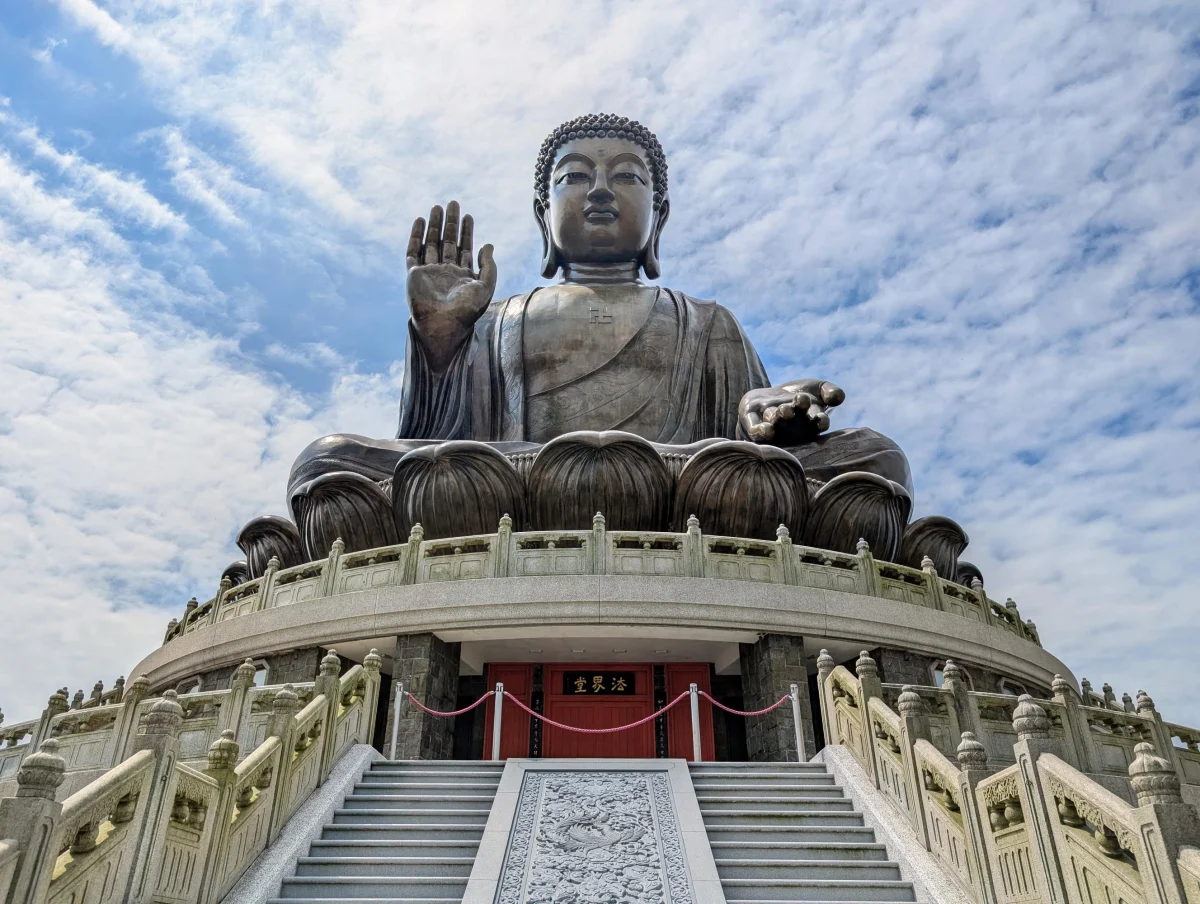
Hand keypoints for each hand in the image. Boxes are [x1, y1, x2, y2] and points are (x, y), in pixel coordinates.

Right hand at [406, 201, 496, 370]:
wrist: (444, 325)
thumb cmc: (467, 311)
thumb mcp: (486, 287)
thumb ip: (489, 266)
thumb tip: (488, 245)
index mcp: (462, 276)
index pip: (464, 248)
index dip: (467, 232)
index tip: (468, 216)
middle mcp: (445, 272)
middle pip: (447, 241)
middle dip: (451, 223)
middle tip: (453, 203)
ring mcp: (429, 273)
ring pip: (431, 243)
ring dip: (434, 225)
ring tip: (437, 207)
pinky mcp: (414, 275)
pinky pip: (413, 252)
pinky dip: (416, 236)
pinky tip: (420, 221)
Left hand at [739, 379, 845, 444]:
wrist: (771, 397)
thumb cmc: (797, 395)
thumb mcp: (817, 388)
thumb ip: (830, 391)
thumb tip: (838, 397)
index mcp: (808, 421)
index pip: (817, 423)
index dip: (820, 422)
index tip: (821, 419)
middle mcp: (790, 426)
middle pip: (793, 422)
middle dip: (793, 415)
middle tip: (792, 409)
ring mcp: (771, 424)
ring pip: (774, 422)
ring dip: (778, 418)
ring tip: (783, 410)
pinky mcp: (752, 421)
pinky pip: (755, 429)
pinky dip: (760, 431)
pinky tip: (765, 430)